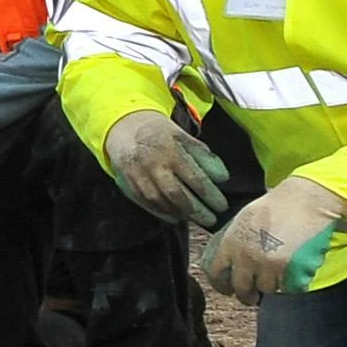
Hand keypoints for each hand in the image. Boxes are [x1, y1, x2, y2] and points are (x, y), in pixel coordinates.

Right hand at [102, 112, 233, 227]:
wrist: (124, 126)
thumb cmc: (161, 133)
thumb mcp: (185, 137)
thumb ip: (204, 156)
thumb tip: (222, 178)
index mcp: (171, 151)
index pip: (195, 179)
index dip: (211, 196)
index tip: (221, 206)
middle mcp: (153, 165)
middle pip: (177, 195)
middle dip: (197, 211)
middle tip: (211, 220)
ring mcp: (138, 175)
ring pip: (160, 202)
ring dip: (180, 214)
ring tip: (194, 219)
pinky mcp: (127, 182)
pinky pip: (145, 203)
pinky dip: (161, 213)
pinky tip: (175, 217)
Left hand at [200, 177, 346, 301]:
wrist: (307, 201)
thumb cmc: (275, 208)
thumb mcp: (242, 221)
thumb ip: (232, 244)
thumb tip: (224, 266)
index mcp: (231, 243)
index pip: (216, 274)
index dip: (221, 286)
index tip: (228, 290)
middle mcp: (247, 257)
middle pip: (242, 289)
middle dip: (247, 295)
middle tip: (252, 296)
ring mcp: (270, 266)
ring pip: (267, 289)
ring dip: (271, 284)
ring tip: (278, 269)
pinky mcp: (292, 272)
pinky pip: (289, 288)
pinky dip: (291, 282)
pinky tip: (293, 267)